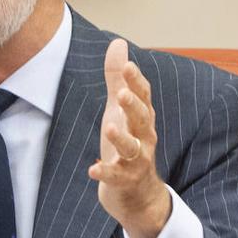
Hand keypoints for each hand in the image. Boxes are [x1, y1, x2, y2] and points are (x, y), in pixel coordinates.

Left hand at [88, 39, 171, 237]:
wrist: (137, 194)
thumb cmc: (128, 143)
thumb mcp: (120, 110)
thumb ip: (118, 78)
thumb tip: (118, 43)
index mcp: (142, 118)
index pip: (143, 96)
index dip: (136, 81)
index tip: (128, 66)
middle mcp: (144, 137)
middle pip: (142, 119)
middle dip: (133, 106)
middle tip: (122, 94)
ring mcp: (136, 161)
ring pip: (133, 148)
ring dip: (121, 138)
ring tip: (109, 127)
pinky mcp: (124, 181)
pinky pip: (116, 176)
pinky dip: (105, 173)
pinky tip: (92, 169)